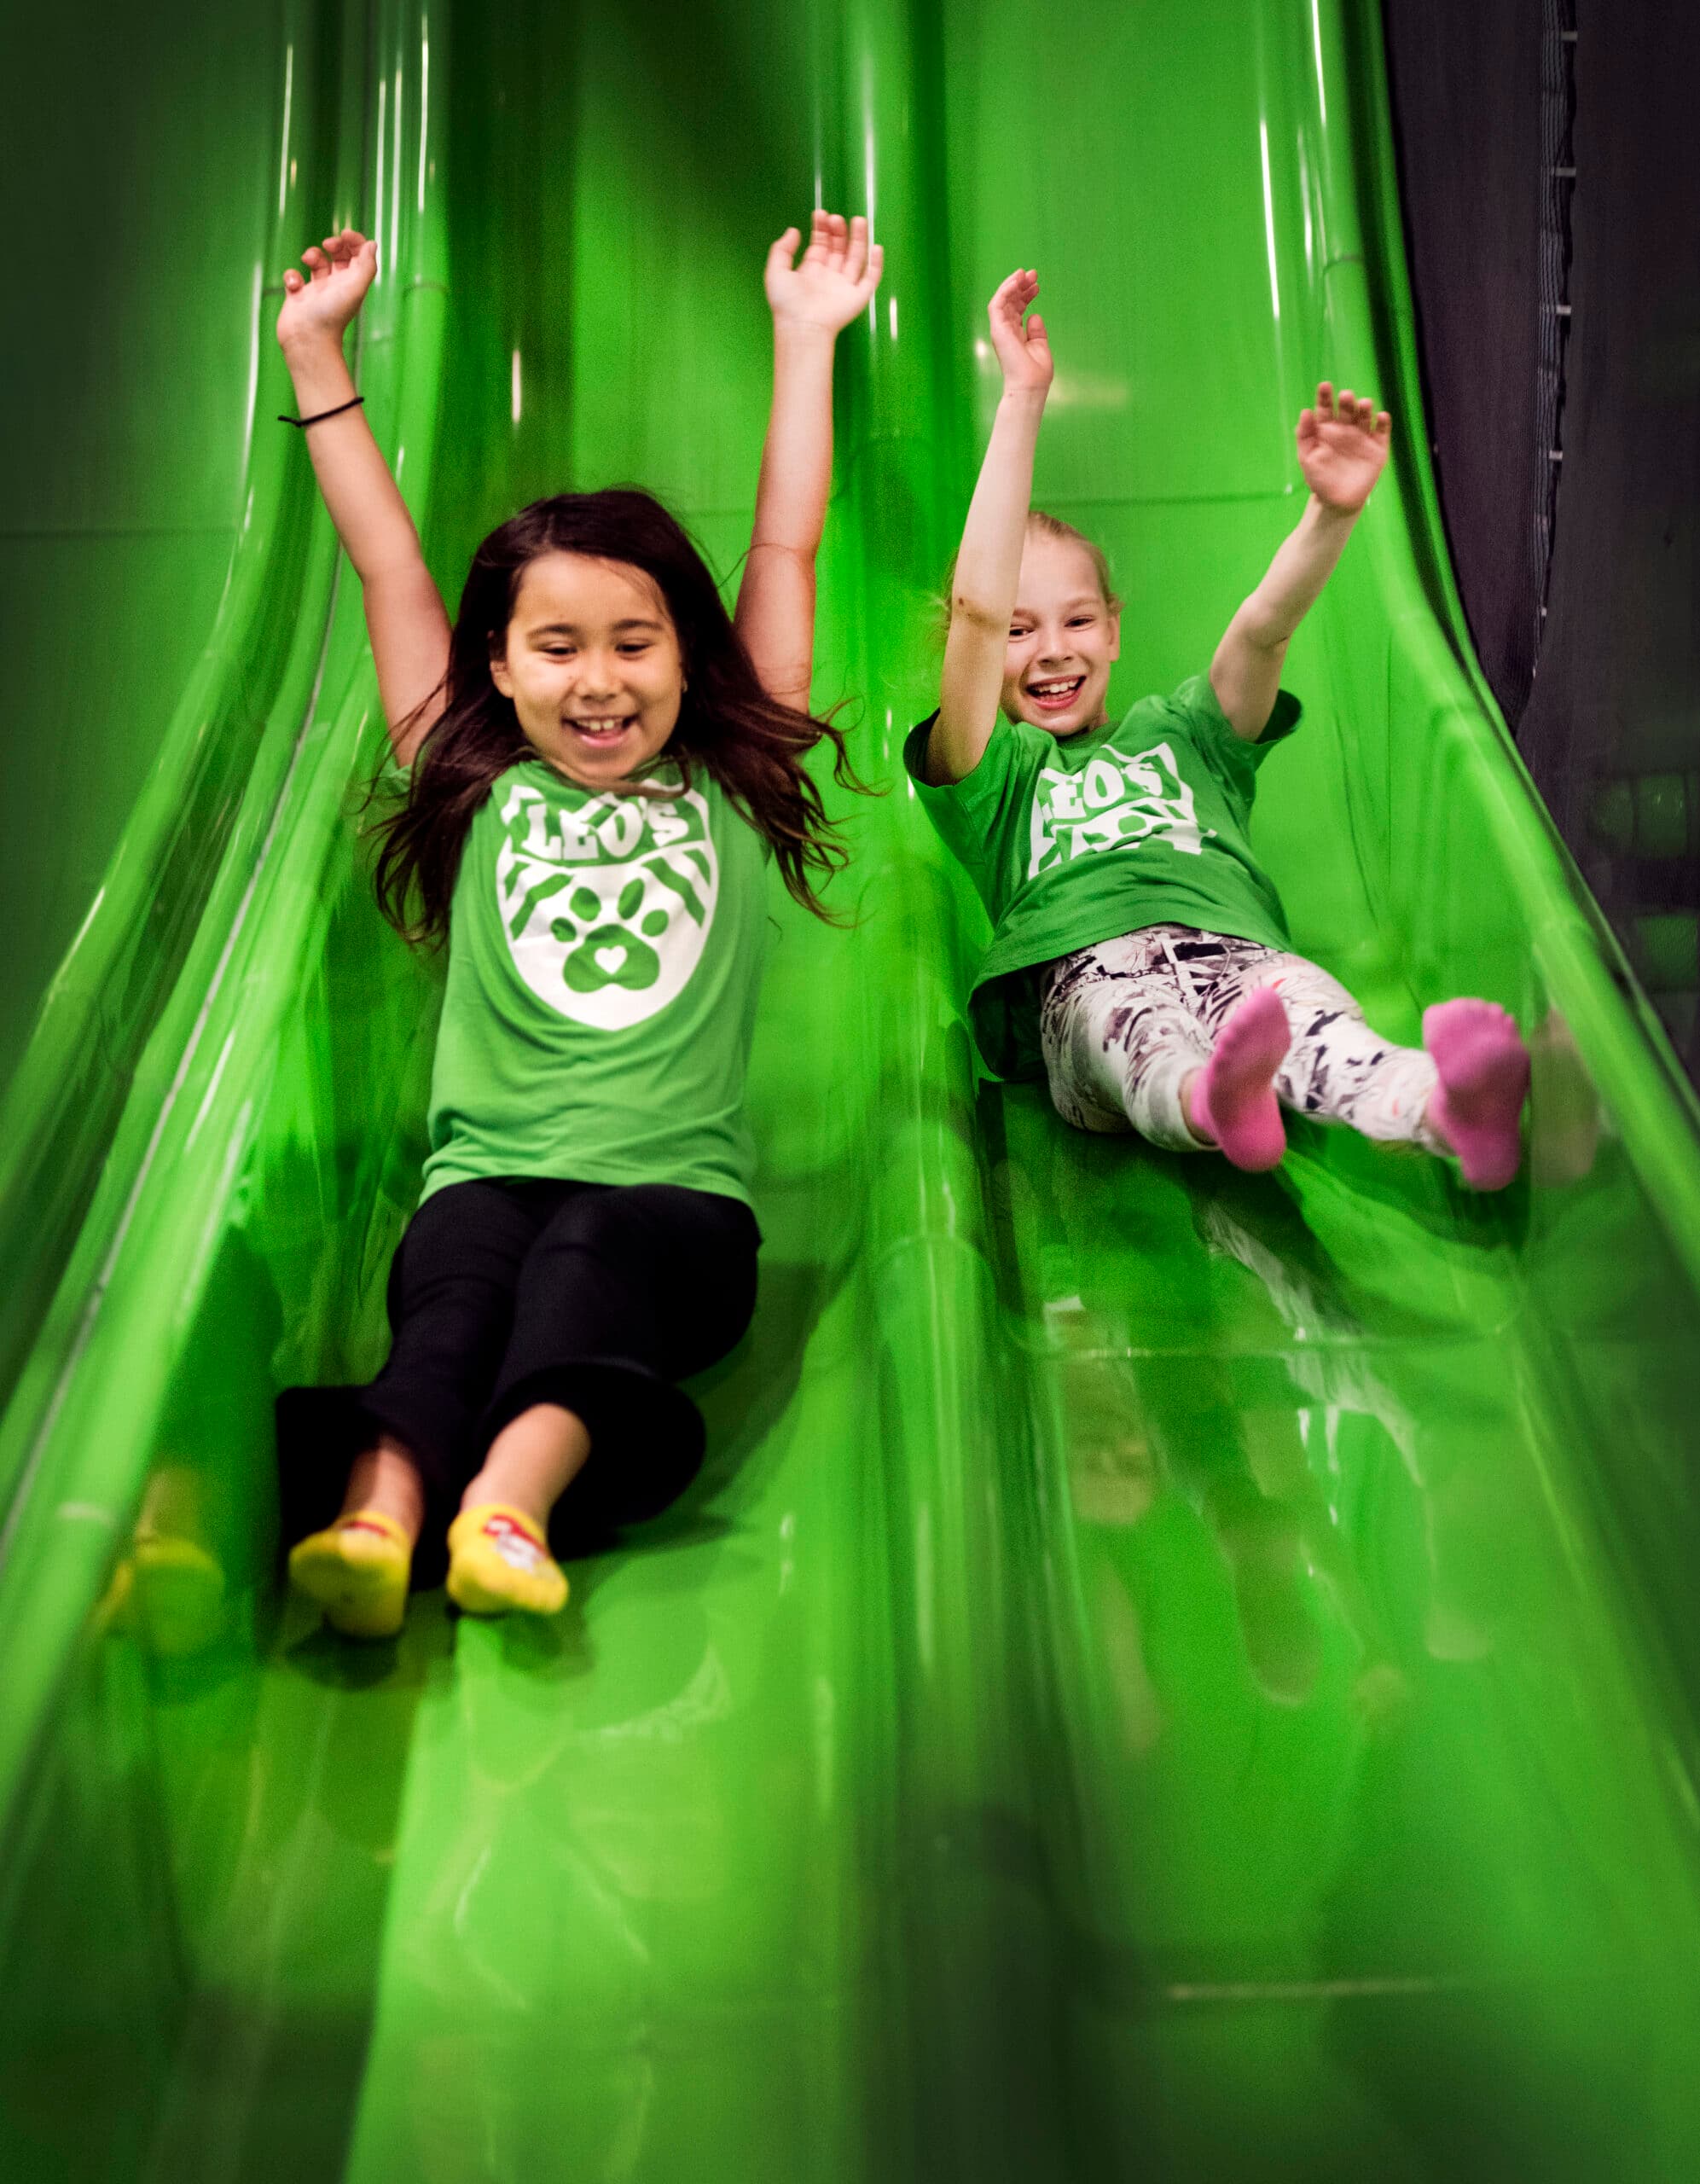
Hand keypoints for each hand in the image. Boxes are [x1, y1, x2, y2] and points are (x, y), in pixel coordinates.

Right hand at [276, 228, 378, 351]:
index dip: (354, 241)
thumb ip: (367, 265)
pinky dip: (291, 276)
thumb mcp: (356, 287)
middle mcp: (337, 286)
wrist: (308, 340)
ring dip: (312, 255)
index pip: (359, 256)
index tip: (345, 234)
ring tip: (309, 261)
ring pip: (316, 262)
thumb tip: (371, 244)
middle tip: (328, 245)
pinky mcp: (298, 296)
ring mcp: (317, 291)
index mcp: (354, 284)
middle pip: (339, 256)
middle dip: (334, 244)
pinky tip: (295, 287)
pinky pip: (293, 276)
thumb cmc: (332, 315)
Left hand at [764, 211, 883, 336]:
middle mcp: (829, 276)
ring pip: (856, 258)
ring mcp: (844, 286)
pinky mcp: (858, 297)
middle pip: (839, 248)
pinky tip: (876, 247)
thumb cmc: (786, 303)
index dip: (821, 229)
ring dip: (858, 239)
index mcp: (811, 271)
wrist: (801, 327)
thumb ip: (781, 249)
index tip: (821, 214)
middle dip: (838, 231)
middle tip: (835, 218)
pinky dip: (876, 264)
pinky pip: (871, 279)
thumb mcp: (776, 271)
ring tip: (858, 220)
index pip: (821, 244)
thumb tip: (793, 231)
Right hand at [986, 268, 1051, 395]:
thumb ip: (1037, 331)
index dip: (1026, 295)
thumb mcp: (1040, 346)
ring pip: (1002, 300)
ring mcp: (1000, 329)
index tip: (1037, 286)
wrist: (1030, 386)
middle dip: (1021, 286)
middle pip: (1010, 302)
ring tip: (1025, 273)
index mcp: (1016, 335)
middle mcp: (1006, 331)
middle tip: (1033, 274)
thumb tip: (1035, 315)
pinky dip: (1005, 290)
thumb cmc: (1036, 373)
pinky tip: (1016, 281)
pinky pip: (997, 304)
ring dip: (1013, 284)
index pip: (1017, 309)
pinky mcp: (997, 329)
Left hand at [1295, 382, 1390, 513]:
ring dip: (1365, 409)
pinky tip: (1381, 417)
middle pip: (1348, 409)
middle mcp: (1346, 428)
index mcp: (1327, 429)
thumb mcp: (1307, 458)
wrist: (1337, 502)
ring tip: (1364, 404)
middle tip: (1346, 396)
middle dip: (1347, 401)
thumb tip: (1305, 412)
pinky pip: (1382, 431)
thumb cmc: (1319, 479)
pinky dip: (1383, 423)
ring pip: (1365, 417)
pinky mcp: (1377, 447)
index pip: (1326, 408)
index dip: (1325, 396)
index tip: (1324, 386)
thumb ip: (1305, 436)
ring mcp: (1362, 437)